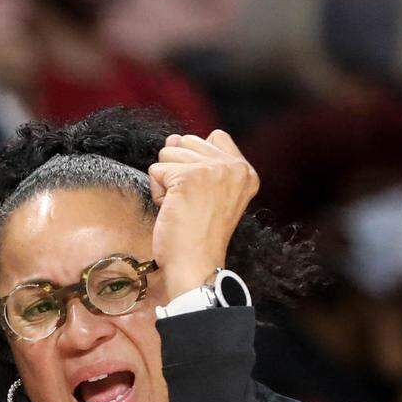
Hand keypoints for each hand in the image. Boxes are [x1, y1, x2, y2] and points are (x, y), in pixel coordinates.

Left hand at [148, 130, 258, 296]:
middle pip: (187, 142)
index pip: (215, 137)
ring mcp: (212, 170)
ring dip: (166, 181)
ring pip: (168, 153)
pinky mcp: (189, 177)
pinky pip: (156, 170)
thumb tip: (173, 138)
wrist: (195, 265)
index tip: (202, 193)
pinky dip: (157, 192)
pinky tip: (172, 211)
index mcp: (246, 172)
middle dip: (178, 170)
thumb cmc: (199, 236)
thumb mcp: (209, 194)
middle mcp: (234, 167)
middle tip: (190, 203)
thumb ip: (197, 161)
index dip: (196, 160)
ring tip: (181, 207)